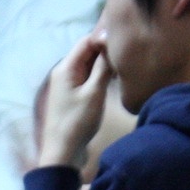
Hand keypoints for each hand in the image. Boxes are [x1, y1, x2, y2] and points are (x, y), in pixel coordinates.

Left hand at [36, 29, 113, 170]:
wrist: (63, 152)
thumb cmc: (78, 122)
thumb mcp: (94, 93)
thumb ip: (102, 67)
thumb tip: (109, 43)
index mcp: (66, 67)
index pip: (86, 41)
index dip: (104, 38)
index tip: (124, 40)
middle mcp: (64, 71)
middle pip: (87, 51)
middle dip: (105, 50)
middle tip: (127, 54)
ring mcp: (67, 83)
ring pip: (88, 64)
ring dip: (103, 64)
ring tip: (122, 66)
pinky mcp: (71, 94)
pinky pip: (86, 77)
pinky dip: (99, 75)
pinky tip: (112, 80)